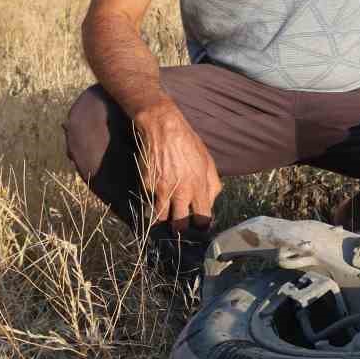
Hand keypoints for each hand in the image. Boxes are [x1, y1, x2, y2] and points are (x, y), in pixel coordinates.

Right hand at [131, 100, 222, 233]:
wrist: (163, 129)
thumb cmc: (189, 144)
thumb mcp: (208, 162)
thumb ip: (213, 185)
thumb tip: (211, 203)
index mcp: (199, 187)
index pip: (202, 219)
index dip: (202, 227)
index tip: (199, 229)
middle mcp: (180, 192)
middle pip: (180, 225)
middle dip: (180, 229)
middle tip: (180, 229)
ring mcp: (161, 190)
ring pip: (161, 218)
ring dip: (164, 220)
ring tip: (165, 221)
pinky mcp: (146, 185)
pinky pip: (149, 200)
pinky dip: (152, 200)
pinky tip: (156, 193)